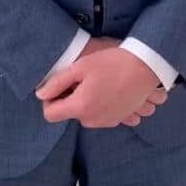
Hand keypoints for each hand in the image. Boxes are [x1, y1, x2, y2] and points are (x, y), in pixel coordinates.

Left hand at [34, 45, 168, 128]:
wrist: (146, 67)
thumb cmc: (112, 63)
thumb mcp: (81, 67)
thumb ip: (57, 83)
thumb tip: (40, 95)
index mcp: (80, 107)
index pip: (50, 114)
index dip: (49, 100)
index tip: (58, 86)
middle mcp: (92, 120)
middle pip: (70, 112)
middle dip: (71, 97)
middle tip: (82, 78)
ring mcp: (107, 122)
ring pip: (86, 113)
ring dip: (87, 100)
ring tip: (98, 80)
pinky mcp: (120, 119)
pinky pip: (102, 115)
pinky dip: (101, 104)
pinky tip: (109, 89)